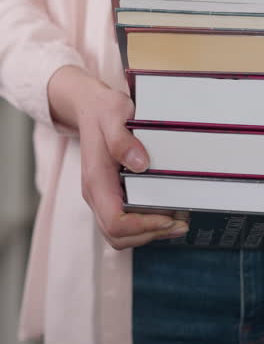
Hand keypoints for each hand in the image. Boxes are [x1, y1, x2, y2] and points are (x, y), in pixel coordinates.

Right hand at [48, 66, 188, 249]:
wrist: (91, 109)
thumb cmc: (103, 111)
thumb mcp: (114, 115)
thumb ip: (122, 139)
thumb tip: (140, 164)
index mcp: (96, 180)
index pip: (115, 221)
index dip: (143, 226)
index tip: (169, 217)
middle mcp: (96, 194)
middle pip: (117, 235)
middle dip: (150, 234)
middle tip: (181, 223)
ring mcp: (101, 196)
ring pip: (120, 234)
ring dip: (149, 233)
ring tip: (177, 221)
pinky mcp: (109, 195)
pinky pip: (123, 223)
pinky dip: (144, 226)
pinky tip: (165, 214)